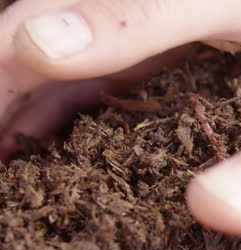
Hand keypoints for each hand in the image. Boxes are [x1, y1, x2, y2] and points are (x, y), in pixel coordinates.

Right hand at [1, 0, 240, 159]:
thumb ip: (133, 16)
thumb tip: (31, 43)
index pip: (17, 34)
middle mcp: (108, 3)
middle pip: (23, 53)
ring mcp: (126, 24)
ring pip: (50, 72)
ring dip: (18, 116)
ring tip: (4, 165)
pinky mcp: (148, 45)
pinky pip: (89, 82)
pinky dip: (58, 113)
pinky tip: (40, 141)